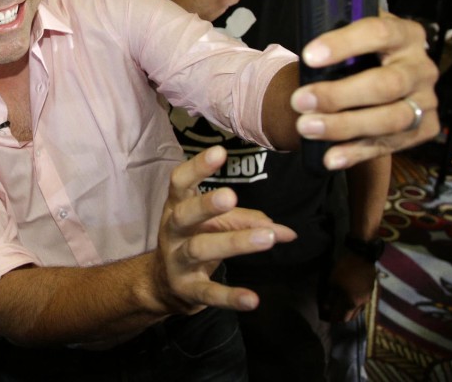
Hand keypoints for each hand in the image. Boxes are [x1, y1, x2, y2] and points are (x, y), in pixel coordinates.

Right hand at [153, 147, 295, 314]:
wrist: (162, 284)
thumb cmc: (193, 241)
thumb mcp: (215, 225)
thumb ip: (248, 222)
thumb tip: (289, 231)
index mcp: (177, 207)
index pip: (179, 182)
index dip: (197, 167)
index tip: (219, 152)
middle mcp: (172, 231)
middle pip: (184, 215)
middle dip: (205, 206)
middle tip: (230, 196)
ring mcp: (177, 261)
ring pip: (200, 249)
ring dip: (234, 243)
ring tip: (267, 238)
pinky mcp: (186, 290)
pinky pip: (208, 292)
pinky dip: (230, 296)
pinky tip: (253, 299)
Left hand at [291, 12, 439, 169]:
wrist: (380, 74)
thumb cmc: (361, 56)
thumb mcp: (354, 41)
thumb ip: (338, 46)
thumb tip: (308, 62)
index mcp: (406, 35)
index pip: (379, 34)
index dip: (344, 44)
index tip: (309, 56)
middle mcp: (421, 68)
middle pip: (386, 84)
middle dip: (338, 95)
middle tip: (299, 100)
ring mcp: (426, 100)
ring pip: (391, 119)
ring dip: (345, 126)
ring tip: (307, 127)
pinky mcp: (424, 127)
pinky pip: (390, 144)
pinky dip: (357, 152)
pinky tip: (331, 157)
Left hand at [321, 253, 375, 322]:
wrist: (362, 257)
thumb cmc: (344, 269)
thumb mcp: (333, 282)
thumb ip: (330, 298)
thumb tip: (326, 308)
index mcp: (351, 303)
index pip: (342, 317)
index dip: (334, 319)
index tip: (326, 318)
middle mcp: (361, 304)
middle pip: (351, 317)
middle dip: (341, 318)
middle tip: (332, 315)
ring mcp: (367, 298)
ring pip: (358, 311)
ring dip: (349, 312)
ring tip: (340, 309)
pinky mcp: (370, 291)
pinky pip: (362, 303)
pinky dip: (355, 305)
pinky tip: (350, 301)